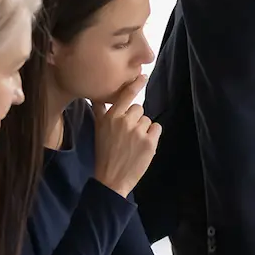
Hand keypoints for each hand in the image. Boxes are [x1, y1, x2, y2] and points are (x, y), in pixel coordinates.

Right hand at [92, 75, 160, 196]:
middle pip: (138, 108)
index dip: (135, 84)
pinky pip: (157, 128)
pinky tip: (142, 146)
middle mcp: (124, 121)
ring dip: (143, 129)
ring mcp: (138, 131)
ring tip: (132, 143)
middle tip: (126, 135)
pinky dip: (153, 136)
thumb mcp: (98, 130)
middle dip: (135, 119)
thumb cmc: (105, 153)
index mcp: (110, 117)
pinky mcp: (150, 142)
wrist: (111, 179)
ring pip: (147, 120)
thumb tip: (97, 95)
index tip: (143, 75)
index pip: (125, 95)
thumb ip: (100, 111)